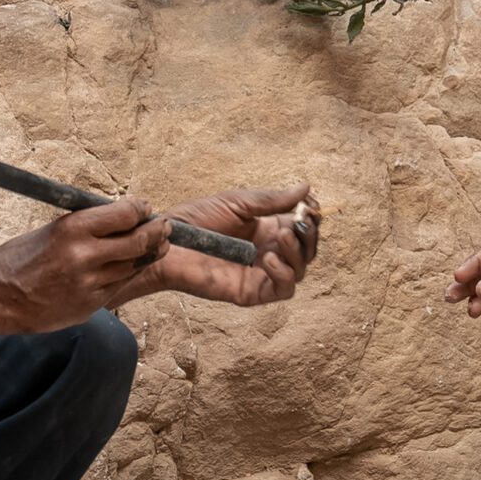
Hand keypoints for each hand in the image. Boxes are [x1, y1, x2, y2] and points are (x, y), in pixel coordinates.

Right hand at [0, 200, 171, 332]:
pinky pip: (121, 285)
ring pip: (136, 266)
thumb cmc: (20, 258)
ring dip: (150, 253)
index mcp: (72, 230)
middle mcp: (85, 257)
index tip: (144, 207)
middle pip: (141, 241)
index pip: (125, 214)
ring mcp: (90, 284)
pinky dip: (129, 273)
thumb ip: (89, 227)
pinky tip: (130, 265)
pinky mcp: (91, 305)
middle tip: (163, 226)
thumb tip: (125, 218)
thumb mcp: (54, 230)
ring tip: (157, 244)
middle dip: (158, 231)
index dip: (141, 209)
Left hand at [113, 184, 319, 308]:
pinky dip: (283, 274)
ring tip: (282, 236)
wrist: (168, 244)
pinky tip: (266, 259)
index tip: (310, 205)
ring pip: (300, 269)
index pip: (303, 226)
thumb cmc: (197, 220)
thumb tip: (307, 187)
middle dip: (309, 235)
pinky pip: (284, 289)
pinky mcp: (253, 292)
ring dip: (298, 252)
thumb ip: (272, 199)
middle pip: (307, 249)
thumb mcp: (237, 202)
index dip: (312, 217)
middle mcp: (269, 251)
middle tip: (298, 222)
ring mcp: (262, 273)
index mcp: (267, 228)